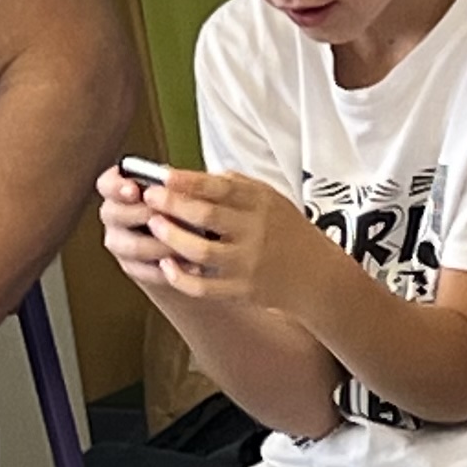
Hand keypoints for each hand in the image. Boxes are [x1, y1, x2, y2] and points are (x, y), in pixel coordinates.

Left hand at [100, 162, 335, 312]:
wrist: (318, 276)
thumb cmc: (289, 233)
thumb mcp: (273, 200)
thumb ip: (238, 187)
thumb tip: (197, 176)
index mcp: (263, 204)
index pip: (221, 188)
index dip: (189, 181)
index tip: (163, 176)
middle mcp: (256, 232)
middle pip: (207, 215)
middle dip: (172, 205)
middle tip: (149, 197)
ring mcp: (248, 263)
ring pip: (201, 250)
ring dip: (172, 237)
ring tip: (154, 226)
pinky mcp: (242, 290)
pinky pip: (204, 286)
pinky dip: (181, 277)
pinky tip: (166, 265)